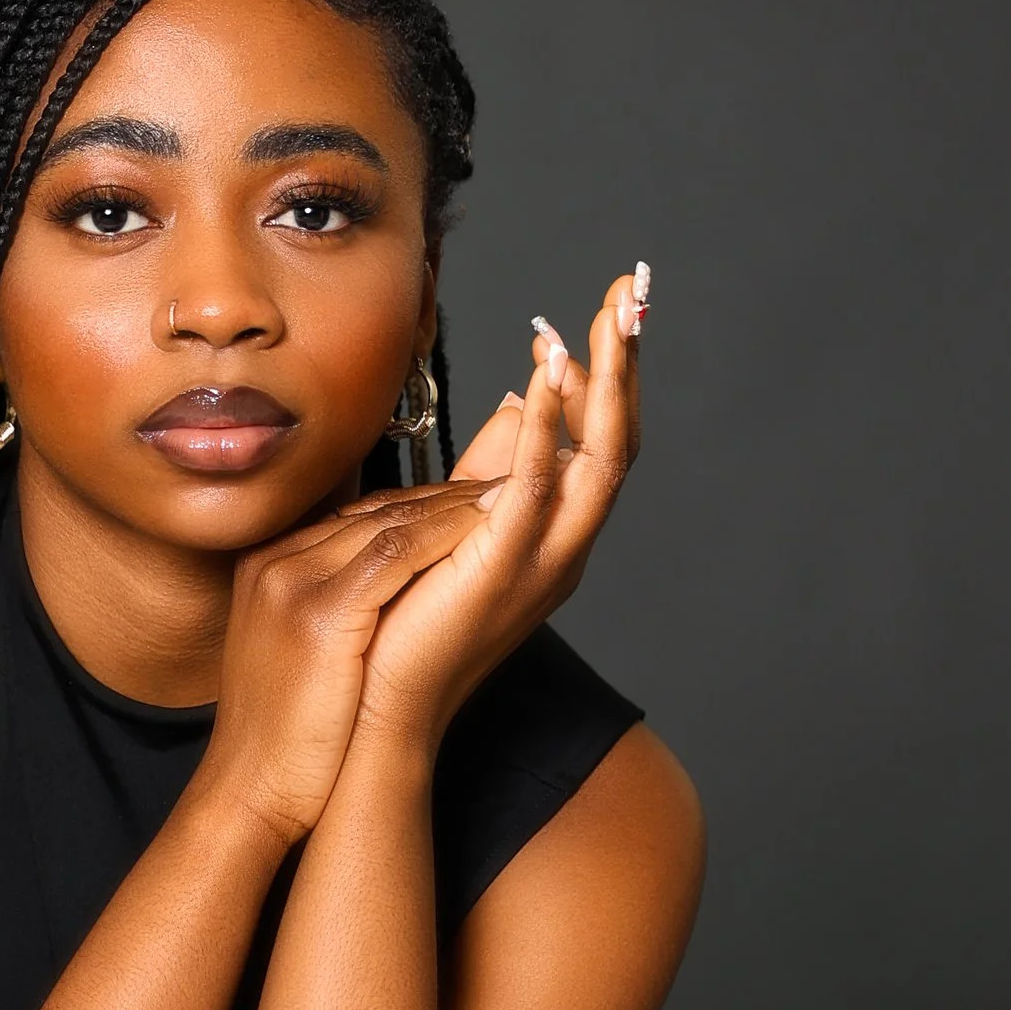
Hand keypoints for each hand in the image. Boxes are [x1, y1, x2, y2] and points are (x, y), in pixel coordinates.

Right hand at [195, 480, 493, 845]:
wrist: (251, 791)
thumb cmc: (288, 740)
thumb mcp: (303, 656)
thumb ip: (336, 611)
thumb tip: (392, 599)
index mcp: (270, 567)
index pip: (358, 515)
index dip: (425, 504)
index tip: (477, 501)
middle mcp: (277, 562)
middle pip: (376, 509)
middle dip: (448, 495)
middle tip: (510, 483)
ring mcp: (292, 582)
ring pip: (391, 520)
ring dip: (459, 506)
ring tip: (515, 494)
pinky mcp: (319, 613)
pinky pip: (396, 553)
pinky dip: (448, 535)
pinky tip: (492, 528)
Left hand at [351, 269, 645, 745]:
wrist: (376, 720)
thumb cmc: (402, 634)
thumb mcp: (451, 530)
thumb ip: (484, 471)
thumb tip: (510, 401)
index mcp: (552, 536)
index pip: (596, 439)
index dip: (607, 373)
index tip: (606, 308)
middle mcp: (564, 547)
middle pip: (619, 439)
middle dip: (627, 361)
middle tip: (634, 289)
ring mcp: (542, 561)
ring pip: (602, 458)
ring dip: (607, 382)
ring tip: (609, 316)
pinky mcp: (501, 570)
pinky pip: (535, 488)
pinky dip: (545, 429)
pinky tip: (542, 376)